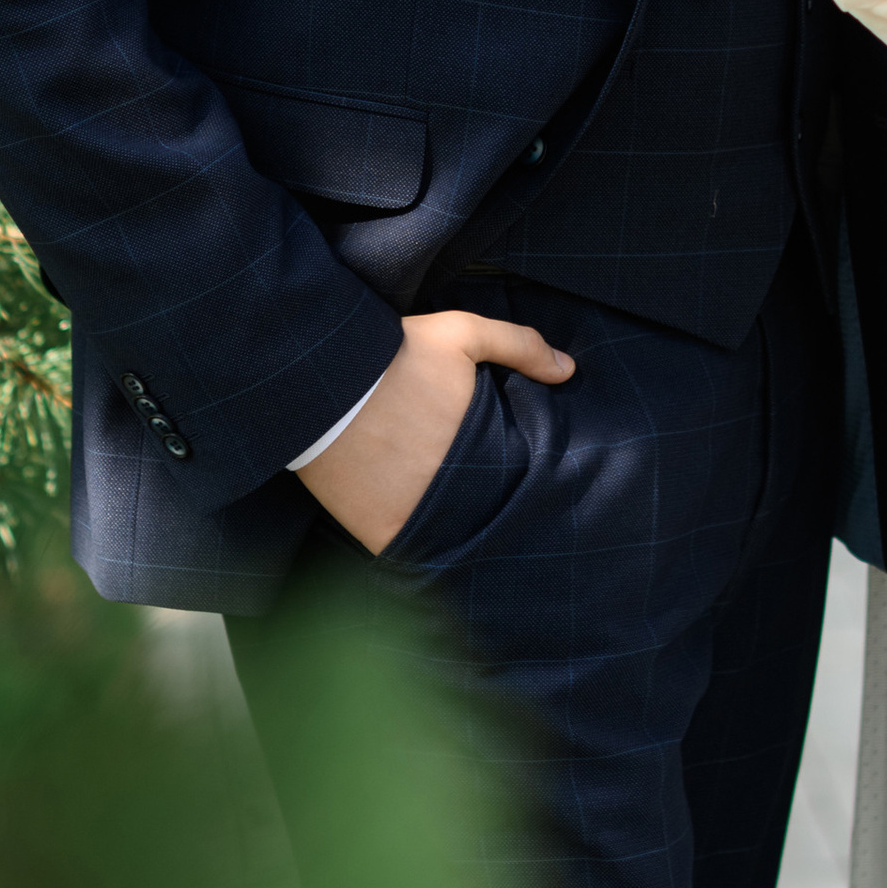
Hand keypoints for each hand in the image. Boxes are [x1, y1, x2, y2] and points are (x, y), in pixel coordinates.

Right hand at [299, 306, 574, 554]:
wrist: (316, 385)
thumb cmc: (391, 358)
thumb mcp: (459, 334)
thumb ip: (517, 345)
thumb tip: (570, 370)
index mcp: (480, 446)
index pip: (520, 477)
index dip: (523, 475)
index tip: (522, 470)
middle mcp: (455, 491)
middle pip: (490, 510)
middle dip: (493, 503)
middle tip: (488, 492)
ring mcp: (418, 519)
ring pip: (456, 537)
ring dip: (461, 529)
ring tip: (461, 513)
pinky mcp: (381, 536)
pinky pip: (415, 553)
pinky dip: (423, 548)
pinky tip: (430, 538)